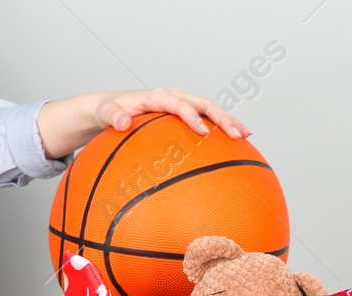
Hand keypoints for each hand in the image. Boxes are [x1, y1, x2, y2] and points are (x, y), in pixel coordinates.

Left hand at [38, 89, 249, 158]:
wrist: (112, 108)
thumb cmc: (109, 111)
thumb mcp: (106, 113)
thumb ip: (113, 116)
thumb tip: (122, 122)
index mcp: (157, 96)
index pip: (179, 103)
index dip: (192, 116)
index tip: (203, 132)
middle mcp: (174, 97)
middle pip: (203, 103)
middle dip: (222, 117)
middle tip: (237, 133)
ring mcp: (182, 104)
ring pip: (210, 110)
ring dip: (229, 121)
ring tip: (246, 135)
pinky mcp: (185, 115)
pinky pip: (207, 120)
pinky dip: (222, 129)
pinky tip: (235, 144)